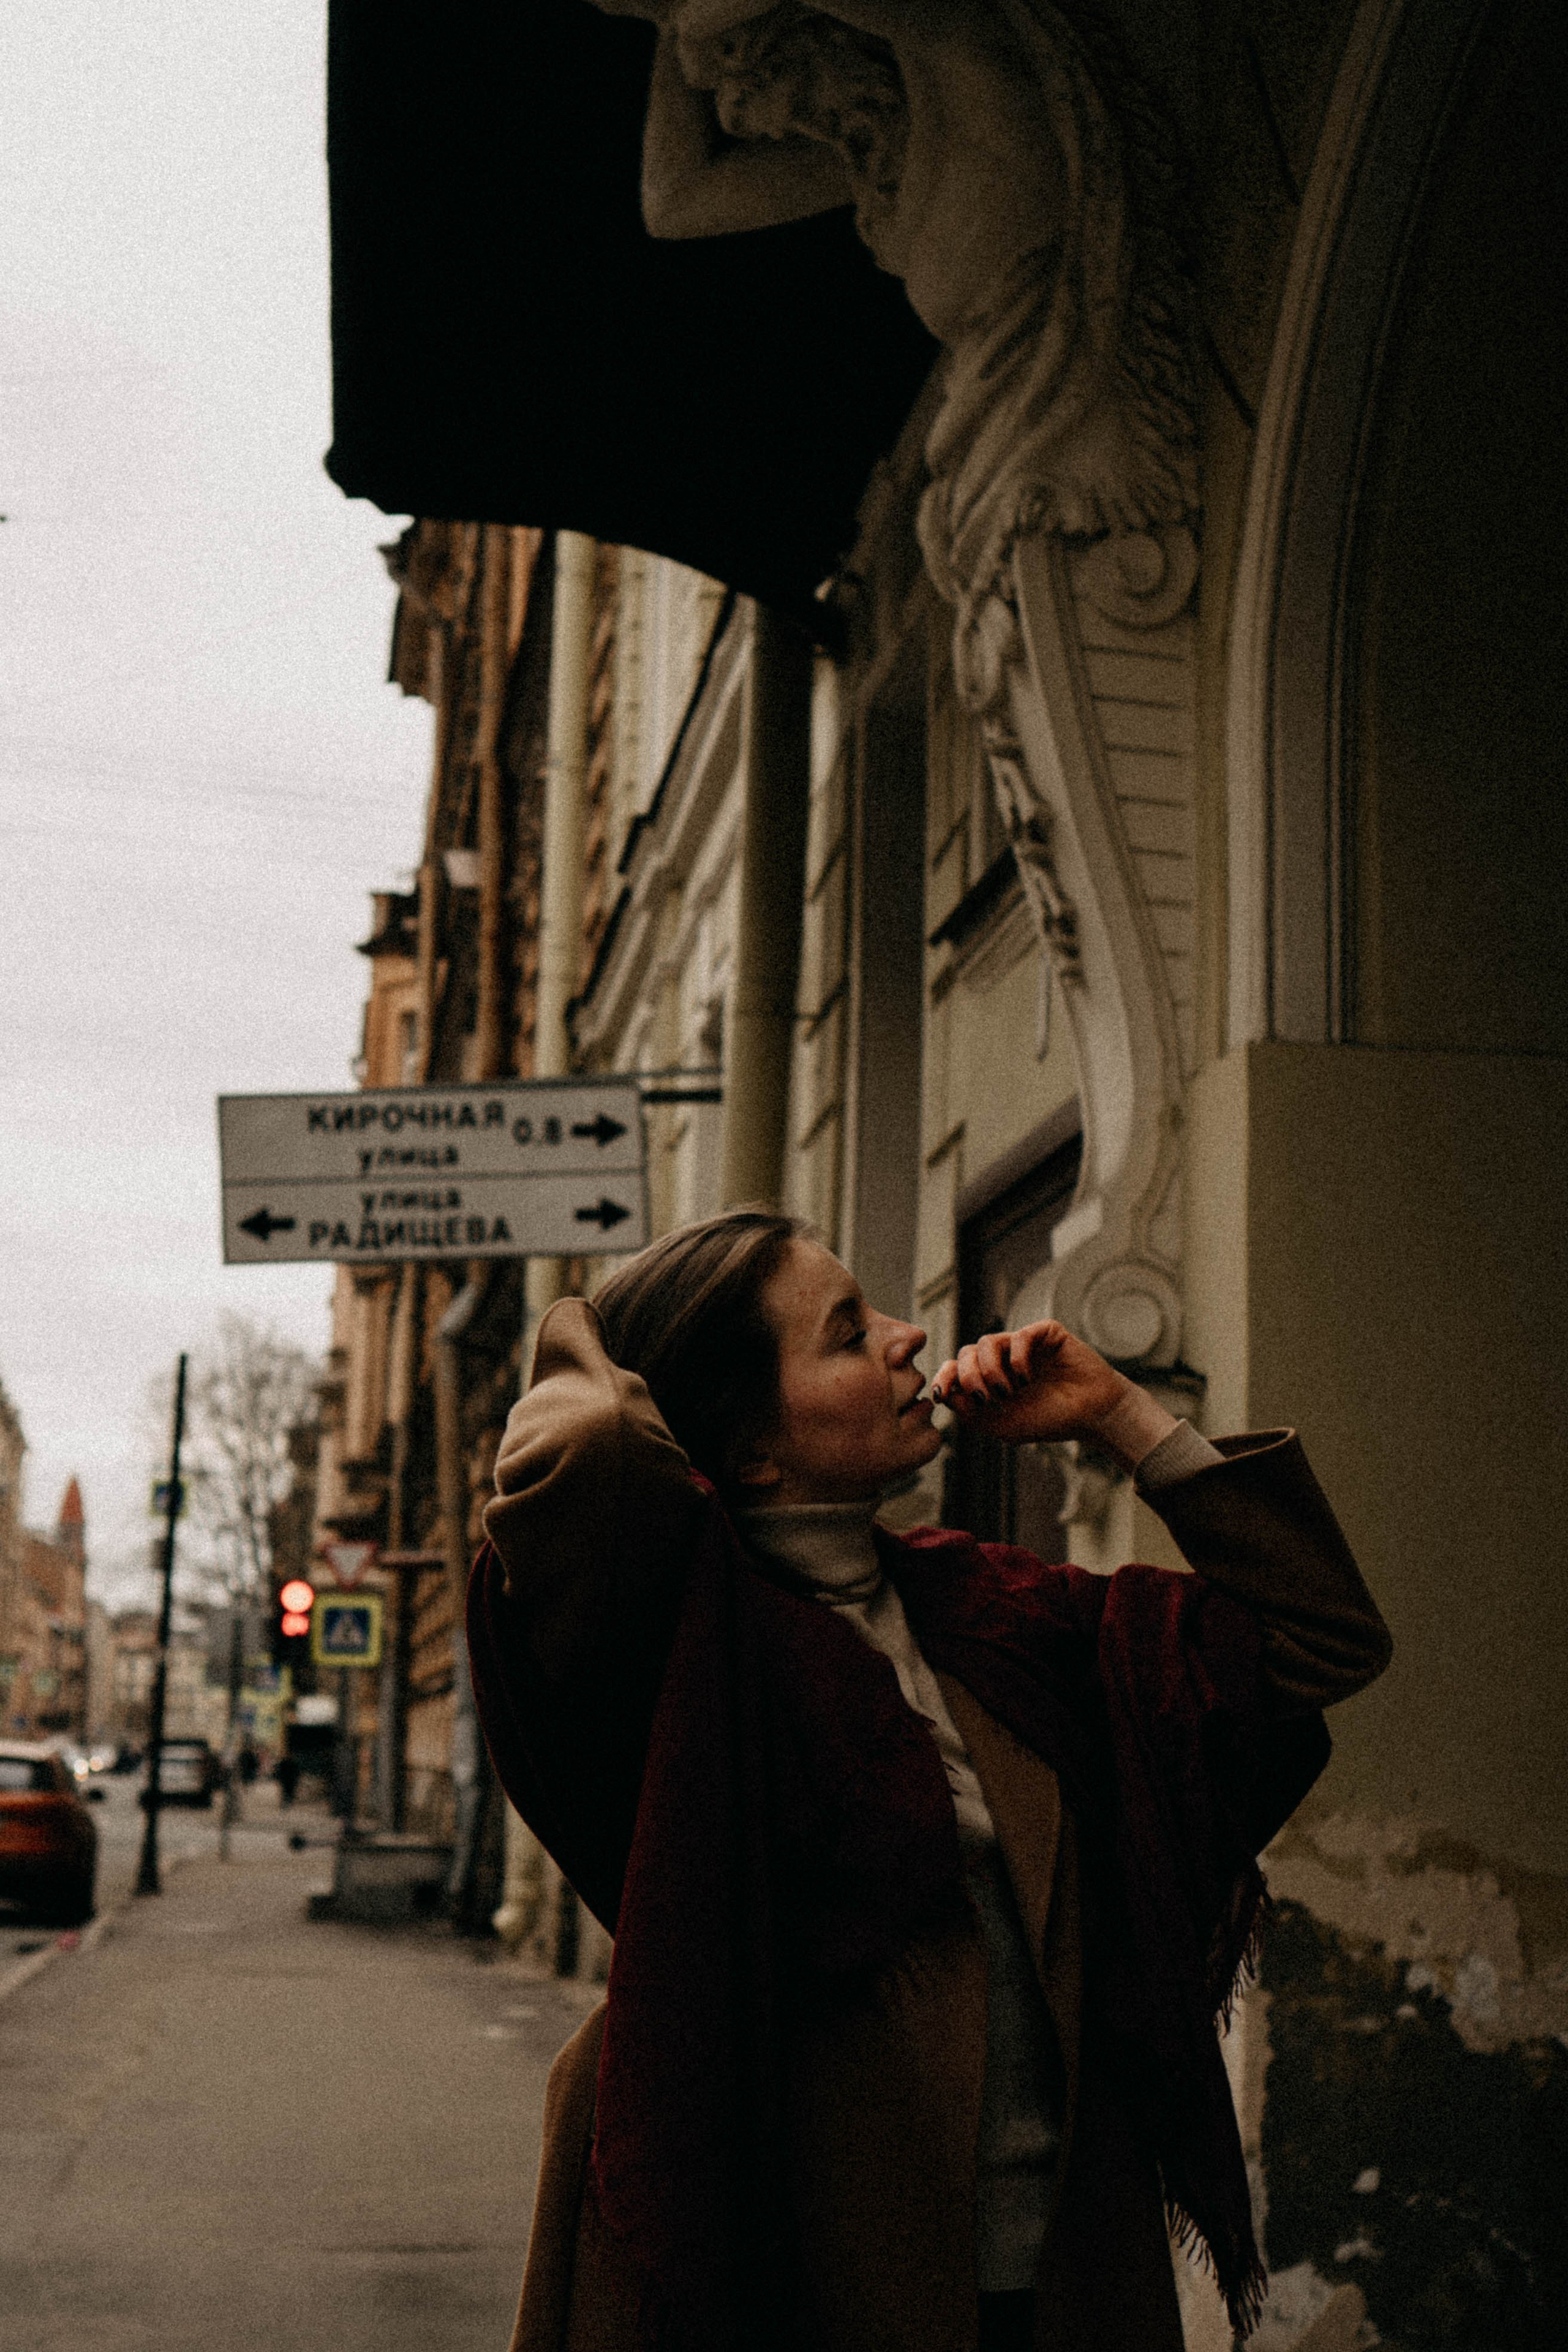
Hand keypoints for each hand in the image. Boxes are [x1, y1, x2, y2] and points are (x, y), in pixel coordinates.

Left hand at [931, 1321, 1177, 1466]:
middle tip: (988, 1399)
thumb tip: (942, 1394)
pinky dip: (1018, 1359)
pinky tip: (1028, 1378)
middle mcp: (1003, 1359)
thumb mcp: (1003, 1426)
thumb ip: (971, 1413)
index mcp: (990, 1379)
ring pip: (985, 1342)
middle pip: (966, 1353)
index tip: (941, 1392)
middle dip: (968, 1377)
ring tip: (1011, 1392)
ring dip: (991, 1370)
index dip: (945, 1376)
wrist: (1093, 1415)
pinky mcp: (1045, 1333)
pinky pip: (1020, 1335)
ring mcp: (1023, 1345)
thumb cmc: (1050, 1421)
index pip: (956, 1368)